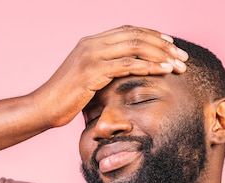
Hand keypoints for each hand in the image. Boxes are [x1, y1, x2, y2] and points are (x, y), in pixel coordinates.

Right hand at [33, 25, 188, 126]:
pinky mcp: (92, 72)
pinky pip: (128, 65)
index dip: (152, 35)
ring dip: (161, 55)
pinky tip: (164, 71)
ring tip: (179, 64)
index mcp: (90, 42)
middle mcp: (91, 44)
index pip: (128, 30)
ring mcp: (91, 56)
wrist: (43, 108)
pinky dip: (149, 66)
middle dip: (162, 45)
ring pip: (135, 47)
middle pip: (135, 35)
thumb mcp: (86, 79)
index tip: (171, 44)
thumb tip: (123, 75)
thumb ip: (103, 71)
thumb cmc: (64, 99)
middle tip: (182, 56)